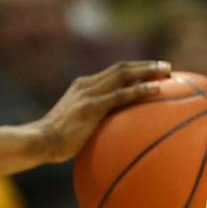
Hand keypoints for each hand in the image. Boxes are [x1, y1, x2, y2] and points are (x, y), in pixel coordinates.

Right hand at [32, 61, 173, 162]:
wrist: (39, 141)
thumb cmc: (56, 142)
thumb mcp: (75, 126)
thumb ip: (92, 122)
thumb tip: (110, 135)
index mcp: (83, 86)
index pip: (113, 72)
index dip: (135, 69)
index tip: (153, 71)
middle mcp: (86, 85)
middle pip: (121, 68)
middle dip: (146, 66)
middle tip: (167, 67)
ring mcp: (88, 94)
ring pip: (123, 75)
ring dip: (147, 71)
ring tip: (168, 73)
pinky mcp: (90, 107)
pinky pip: (120, 96)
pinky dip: (139, 90)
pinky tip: (156, 90)